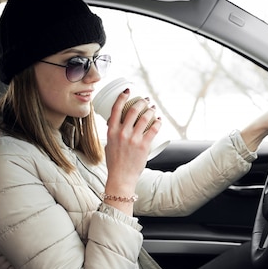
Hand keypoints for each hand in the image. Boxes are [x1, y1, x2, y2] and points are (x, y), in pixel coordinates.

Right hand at [103, 89, 160, 212]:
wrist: (121, 178)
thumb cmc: (114, 163)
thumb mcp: (108, 145)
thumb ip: (112, 134)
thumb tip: (116, 125)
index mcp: (111, 131)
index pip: (115, 109)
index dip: (122, 97)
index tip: (128, 91)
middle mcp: (122, 133)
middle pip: (133, 110)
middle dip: (141, 102)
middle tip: (145, 100)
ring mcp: (133, 139)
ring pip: (144, 118)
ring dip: (150, 110)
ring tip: (153, 108)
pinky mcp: (143, 146)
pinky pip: (153, 129)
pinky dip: (158, 122)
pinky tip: (159, 119)